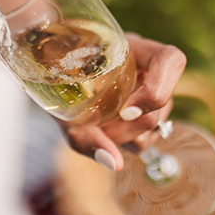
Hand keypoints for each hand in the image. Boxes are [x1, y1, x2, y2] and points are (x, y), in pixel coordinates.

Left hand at [60, 32, 184, 170]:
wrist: (44, 77)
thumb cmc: (52, 84)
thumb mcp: (61, 109)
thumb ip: (84, 137)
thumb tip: (115, 165)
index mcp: (131, 49)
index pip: (170, 60)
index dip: (157, 89)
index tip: (126, 112)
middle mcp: (145, 67)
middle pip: (164, 102)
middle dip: (132, 127)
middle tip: (100, 132)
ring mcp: (148, 90)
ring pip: (158, 122)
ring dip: (128, 137)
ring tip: (96, 130)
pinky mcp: (143, 111)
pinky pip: (148, 136)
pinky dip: (127, 143)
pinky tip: (105, 135)